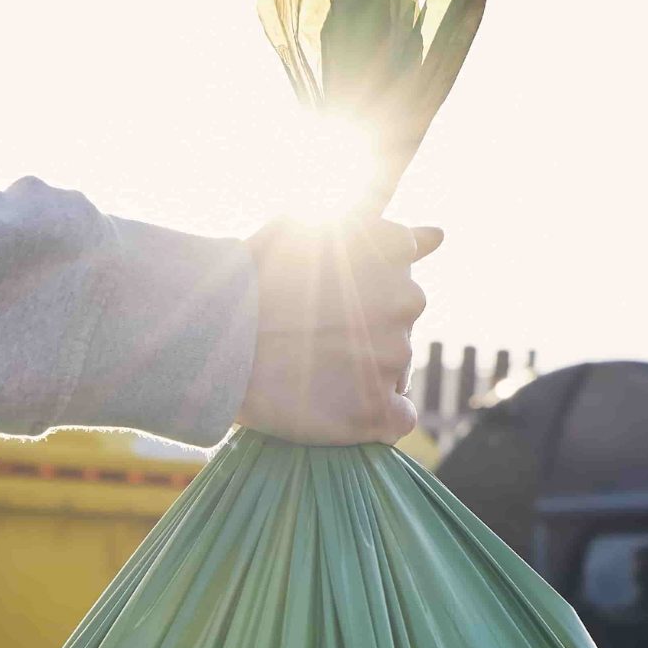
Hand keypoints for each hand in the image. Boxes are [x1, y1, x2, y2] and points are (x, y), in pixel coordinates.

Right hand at [237, 218, 444, 444]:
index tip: (325, 307)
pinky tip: (337, 408)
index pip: (402, 280)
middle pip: (399, 328)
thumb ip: (377, 231)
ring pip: (396, 372)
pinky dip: (375, 418)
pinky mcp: (378, 409)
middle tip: (310, 340)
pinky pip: (398, 418)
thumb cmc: (248, 279)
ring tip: (310, 372)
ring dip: (364, 374)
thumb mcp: (307, 229)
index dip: (363, 298)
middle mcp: (407, 297)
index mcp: (393, 248)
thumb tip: (438, 236)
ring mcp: (396, 355)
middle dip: (365, 336)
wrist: (209, 337)